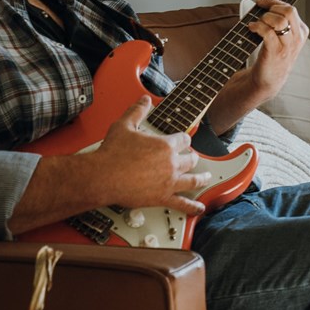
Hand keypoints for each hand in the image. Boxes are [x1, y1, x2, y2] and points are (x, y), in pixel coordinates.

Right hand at [90, 97, 210, 215]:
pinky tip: (198, 209)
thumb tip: (144, 100)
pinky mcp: (162, 198)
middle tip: (192, 158)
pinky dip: (192, 207)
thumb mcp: (124, 125)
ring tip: (206, 178)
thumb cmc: (112, 153)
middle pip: (190, 159)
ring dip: (201, 178)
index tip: (183, 140)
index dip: (184, 139)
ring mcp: (168, 182)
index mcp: (165, 145)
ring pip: (193, 180)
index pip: (183, 139)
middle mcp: (171, 164)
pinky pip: (182, 203)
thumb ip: (137, 111)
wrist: (103, 176)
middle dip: (192, 157)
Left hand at [247, 0, 308, 97]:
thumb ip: (280, 21)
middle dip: (271, 7)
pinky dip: (257, 26)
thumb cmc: (273, 55)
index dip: (274, 2)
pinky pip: (268, 32)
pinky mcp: (275, 52)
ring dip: (264, 18)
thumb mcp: (284, 37)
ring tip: (256, 23)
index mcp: (301, 32)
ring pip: (279, 20)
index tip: (262, 1)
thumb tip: (263, 3)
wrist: (269, 79)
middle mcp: (297, 38)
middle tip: (259, 11)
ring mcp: (288, 46)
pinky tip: (251, 28)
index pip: (291, 8)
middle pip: (289, 11)